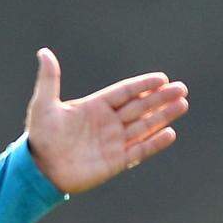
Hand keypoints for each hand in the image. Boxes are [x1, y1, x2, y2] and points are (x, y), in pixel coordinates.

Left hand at [24, 48, 188, 193]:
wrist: (41, 170)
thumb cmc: (40, 136)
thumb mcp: (44, 105)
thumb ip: (49, 79)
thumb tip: (44, 52)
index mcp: (96, 106)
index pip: (125, 92)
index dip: (143, 85)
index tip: (162, 78)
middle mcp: (109, 122)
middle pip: (141, 107)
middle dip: (161, 98)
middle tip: (181, 89)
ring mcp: (115, 142)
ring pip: (145, 126)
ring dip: (163, 116)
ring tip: (182, 105)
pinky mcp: (117, 161)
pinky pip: (140, 150)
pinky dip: (155, 143)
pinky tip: (170, 133)